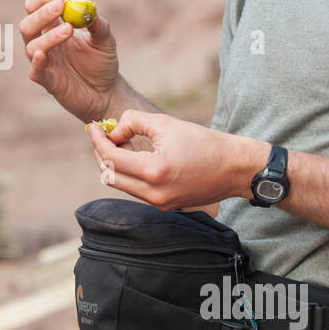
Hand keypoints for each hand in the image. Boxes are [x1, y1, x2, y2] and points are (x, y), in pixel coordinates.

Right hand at [20, 0, 120, 122]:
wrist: (107, 92)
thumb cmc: (102, 63)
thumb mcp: (105, 40)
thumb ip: (98, 24)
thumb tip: (89, 8)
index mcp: (53, 28)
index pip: (36, 7)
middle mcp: (43, 43)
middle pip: (28, 25)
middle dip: (42, 14)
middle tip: (60, 6)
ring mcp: (44, 63)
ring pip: (31, 46)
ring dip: (48, 36)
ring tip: (69, 30)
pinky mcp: (48, 82)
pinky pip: (36, 71)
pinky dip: (37, 62)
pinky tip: (44, 54)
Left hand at [88, 110, 268, 210]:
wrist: (236, 168)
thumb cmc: (204, 142)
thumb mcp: (166, 123)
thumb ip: (133, 122)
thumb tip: (113, 130)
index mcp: (154, 172)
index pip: (111, 157)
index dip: (97, 140)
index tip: (92, 127)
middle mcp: (154, 194)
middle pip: (109, 176)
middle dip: (101, 154)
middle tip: (102, 135)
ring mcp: (159, 204)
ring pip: (121, 185)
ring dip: (114, 164)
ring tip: (120, 142)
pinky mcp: (165, 206)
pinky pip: (136, 190)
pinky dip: (129, 174)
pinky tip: (133, 156)